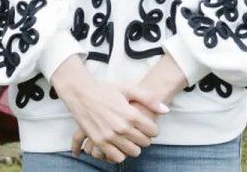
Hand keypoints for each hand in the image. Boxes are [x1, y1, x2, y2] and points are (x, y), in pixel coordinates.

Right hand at [75, 52, 190, 160]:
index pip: (153, 131)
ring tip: (129, 138)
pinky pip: (117, 157)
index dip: (152, 128)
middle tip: (138, 131)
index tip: (147, 125)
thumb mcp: (129, 89)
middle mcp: (121, 127)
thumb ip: (149, 99)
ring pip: (132, 152)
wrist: (81, 93)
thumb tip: (165, 110)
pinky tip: (119, 144)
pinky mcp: (99, 142)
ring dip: (134, 146)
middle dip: (144, 137)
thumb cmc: (105, 89)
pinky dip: (120, 153)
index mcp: (131, 114)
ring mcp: (110, 136)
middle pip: (144, 143)